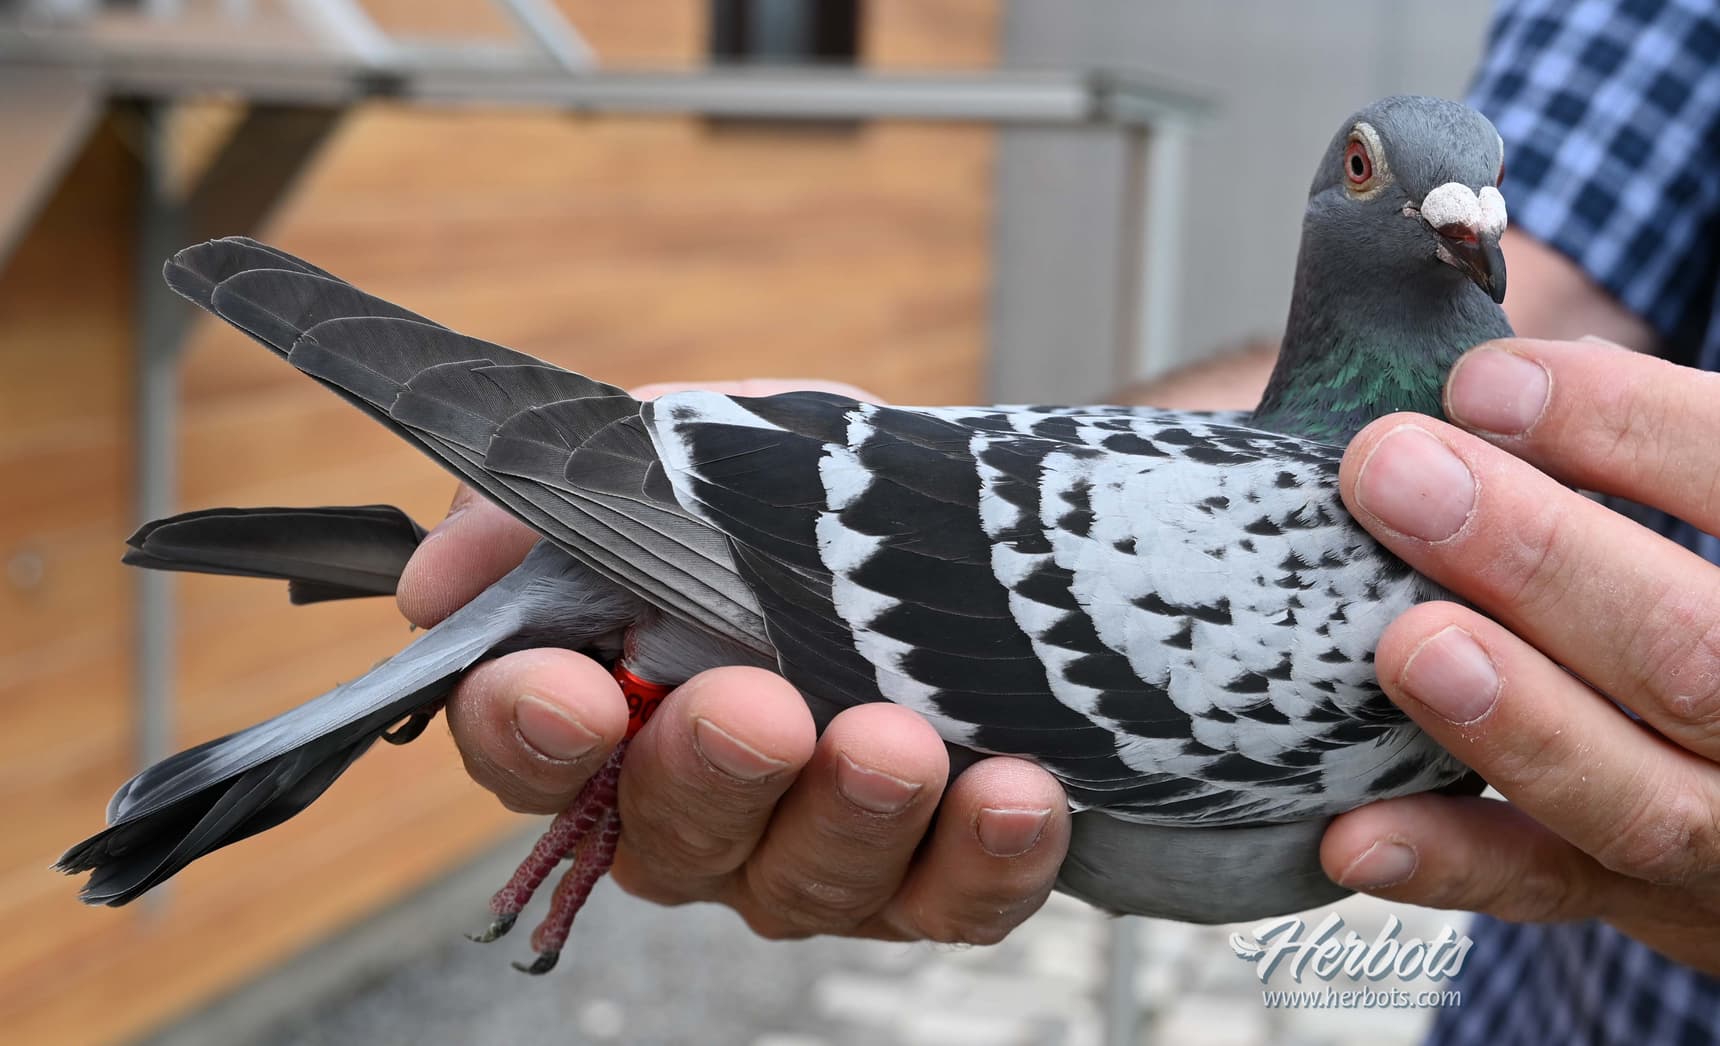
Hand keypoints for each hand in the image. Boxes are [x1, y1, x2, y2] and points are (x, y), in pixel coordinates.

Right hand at [397, 379, 1070, 943]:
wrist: (976, 521)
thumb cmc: (817, 498)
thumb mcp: (701, 451)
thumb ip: (573, 492)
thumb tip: (444, 575)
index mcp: (616, 716)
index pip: (526, 754)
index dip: (528, 735)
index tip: (569, 690)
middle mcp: (702, 809)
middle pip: (666, 836)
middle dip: (707, 773)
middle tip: (757, 711)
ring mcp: (815, 855)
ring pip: (805, 882)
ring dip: (849, 816)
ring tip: (896, 744)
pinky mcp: (934, 880)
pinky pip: (950, 902)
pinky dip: (983, 859)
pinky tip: (1012, 795)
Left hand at [1320, 338, 1719, 972]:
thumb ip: (1660, 446)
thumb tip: (1497, 387)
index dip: (1634, 428)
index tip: (1484, 384)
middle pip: (1694, 652)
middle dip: (1538, 558)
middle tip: (1393, 473)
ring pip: (1639, 798)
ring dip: (1513, 718)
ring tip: (1405, 642)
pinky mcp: (1652, 902)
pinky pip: (1553, 892)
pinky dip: (1454, 864)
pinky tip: (1354, 835)